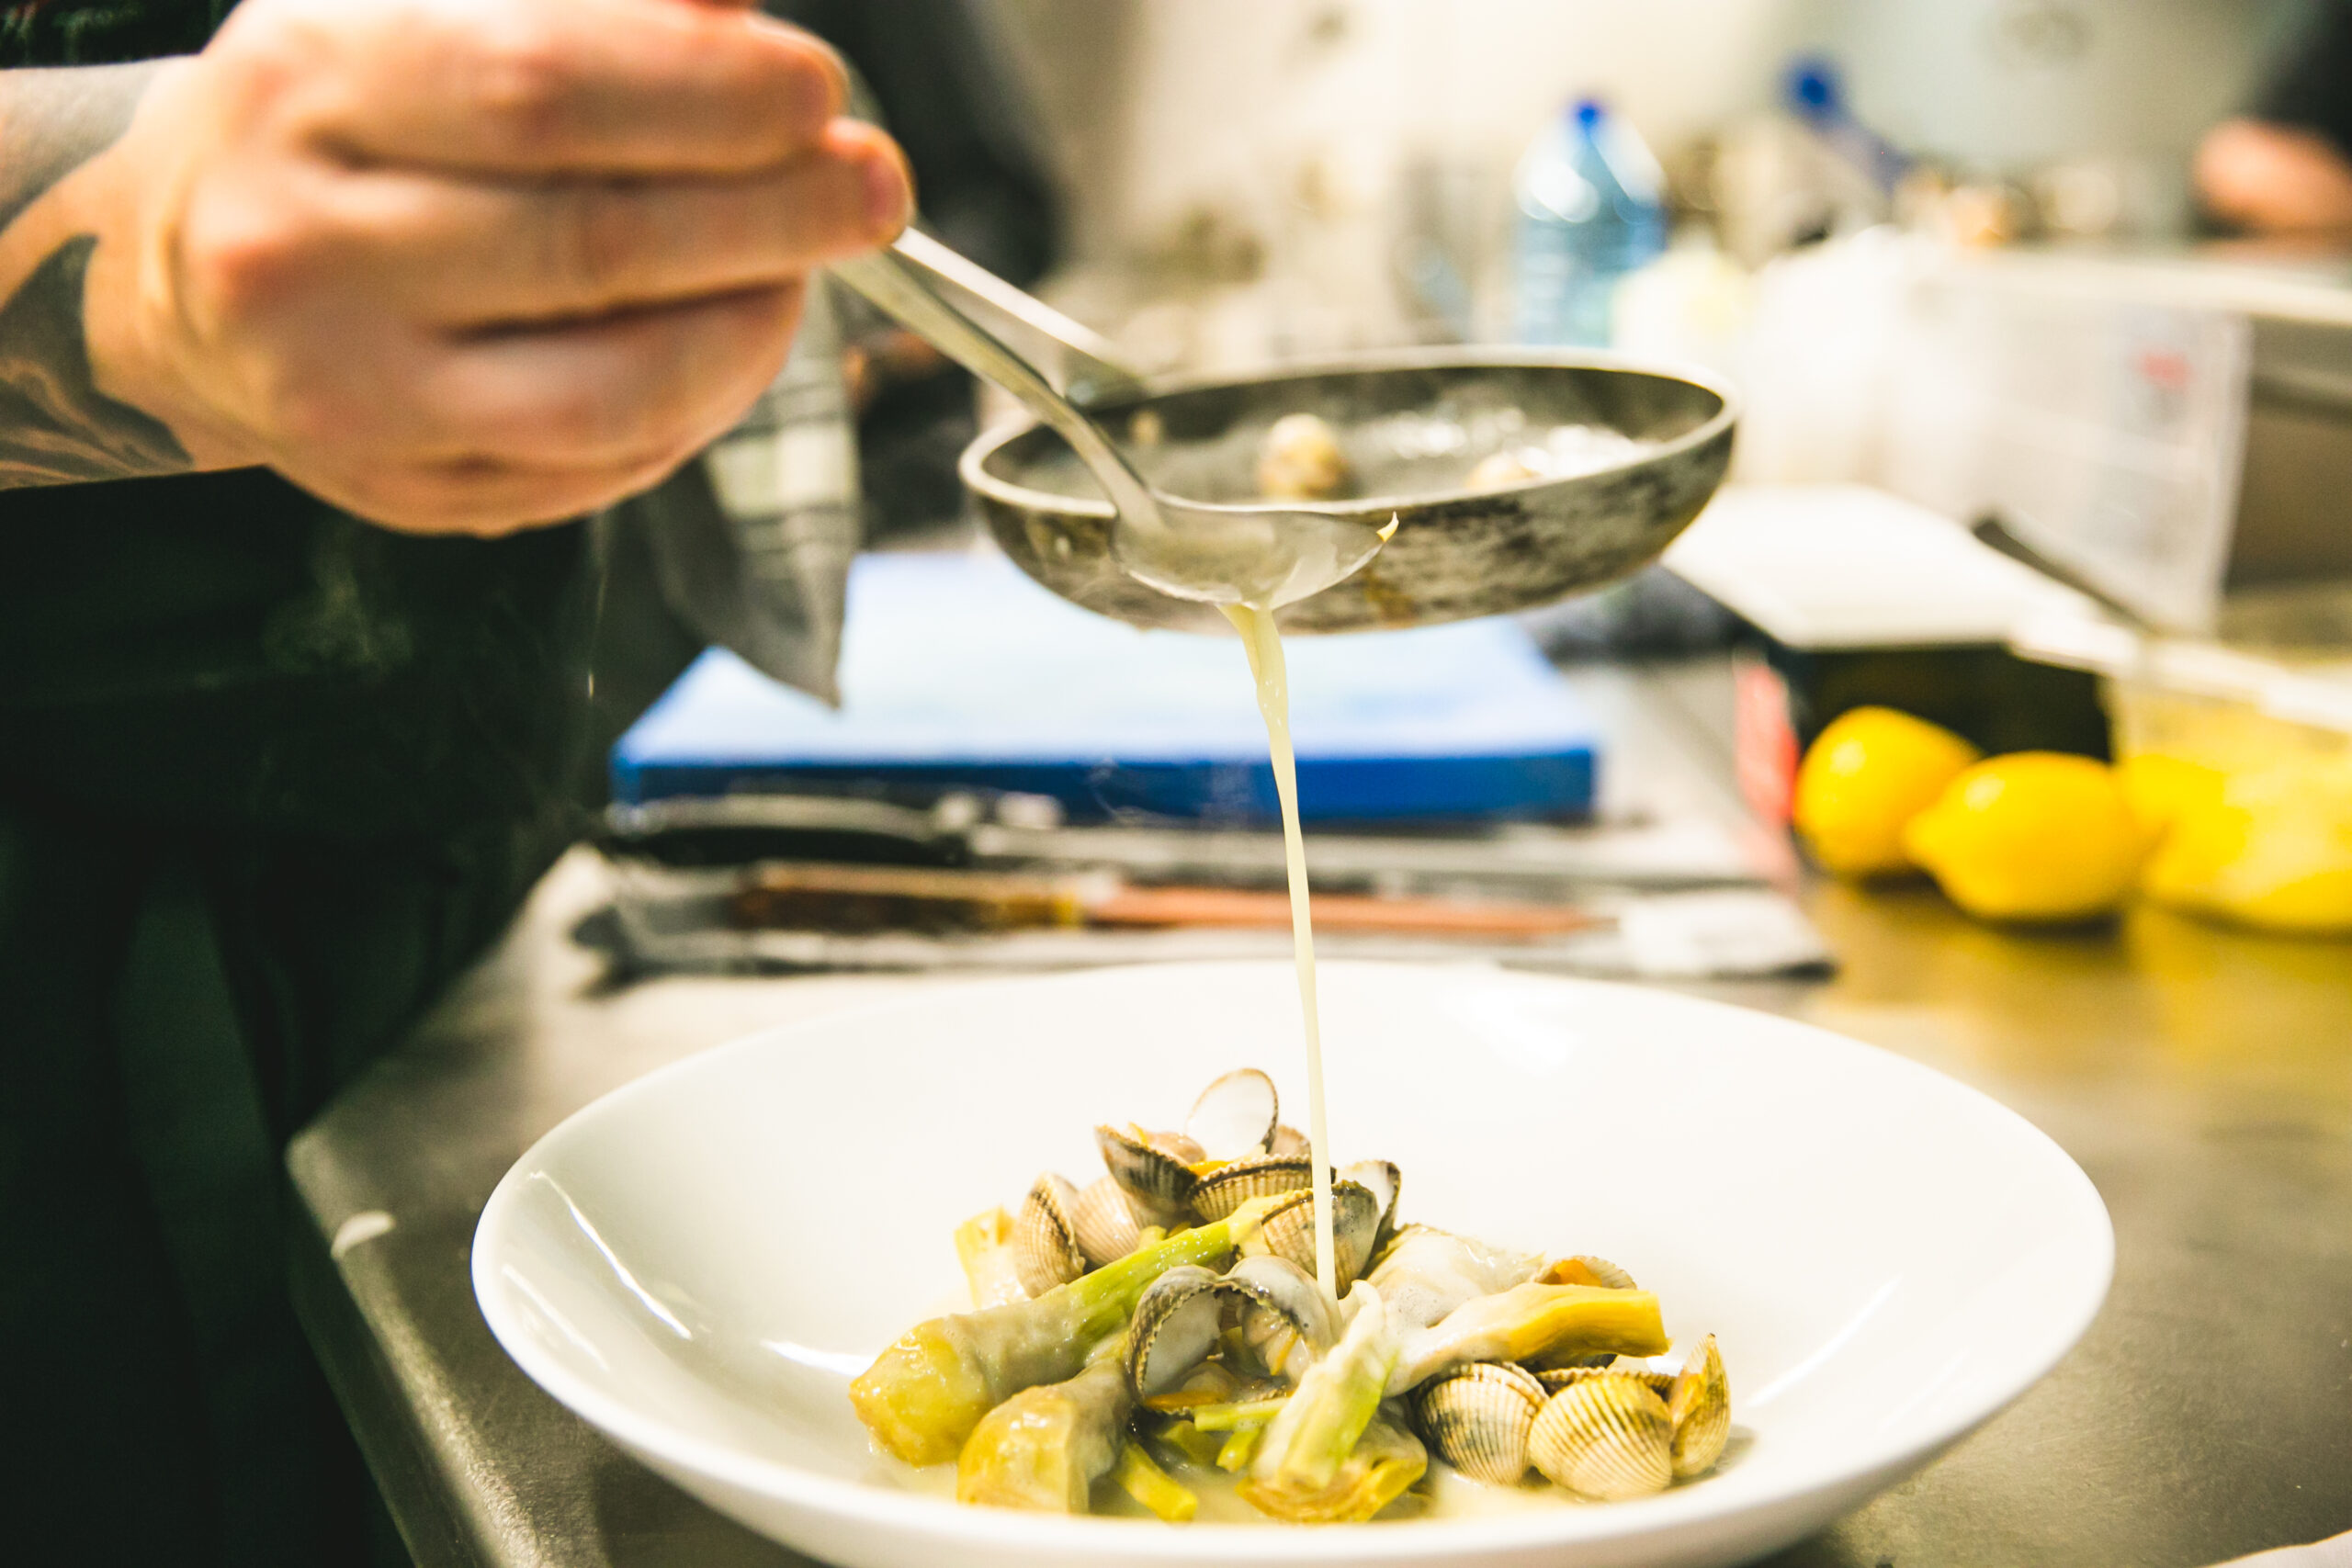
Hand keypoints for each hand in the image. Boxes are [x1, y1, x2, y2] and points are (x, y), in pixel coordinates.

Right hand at [66, 0, 911, 533]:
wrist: (175, 280)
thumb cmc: (335, 125)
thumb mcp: (423, 10)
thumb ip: (588, 6)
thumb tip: (742, 11)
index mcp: (311, 89)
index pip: (544, 89)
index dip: (709, 94)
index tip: (817, 93)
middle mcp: (309, 250)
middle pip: (598, 244)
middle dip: (772, 215)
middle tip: (872, 188)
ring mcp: (354, 393)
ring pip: (615, 388)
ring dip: (753, 331)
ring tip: (805, 272)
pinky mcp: (406, 493)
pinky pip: (602, 468)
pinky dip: (701, 406)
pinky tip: (733, 343)